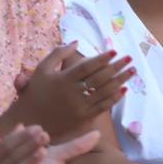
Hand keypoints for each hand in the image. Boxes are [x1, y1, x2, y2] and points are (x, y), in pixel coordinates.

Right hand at [12, 43, 134, 136]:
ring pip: (105, 92)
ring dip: (121, 80)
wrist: (30, 121)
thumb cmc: (35, 92)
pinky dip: (115, 98)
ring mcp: (79, 107)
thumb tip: (76, 42)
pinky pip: (102, 107)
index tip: (114, 51)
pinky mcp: (83, 118)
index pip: (86, 67)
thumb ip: (58, 54)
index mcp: (63, 79)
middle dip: (117, 67)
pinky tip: (124, 89)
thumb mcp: (42, 70)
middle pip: (100, 78)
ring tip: (132, 71)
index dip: (101, 59)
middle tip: (130, 58)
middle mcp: (73, 93)